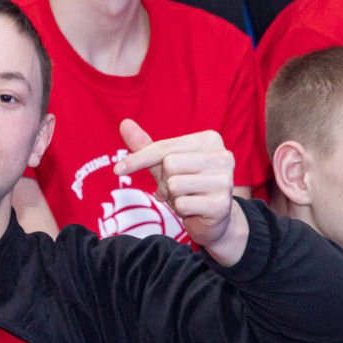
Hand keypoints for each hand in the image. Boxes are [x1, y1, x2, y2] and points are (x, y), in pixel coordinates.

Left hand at [114, 119, 246, 260]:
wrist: (215, 219)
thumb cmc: (188, 187)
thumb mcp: (165, 165)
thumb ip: (146, 146)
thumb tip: (124, 123)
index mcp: (210, 140)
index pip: (164, 148)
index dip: (138, 159)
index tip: (118, 169)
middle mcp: (222, 156)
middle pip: (169, 164)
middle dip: (165, 181)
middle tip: (177, 190)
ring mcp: (225, 180)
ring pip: (175, 184)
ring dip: (174, 197)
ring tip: (187, 198)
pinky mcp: (222, 203)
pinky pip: (183, 204)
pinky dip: (182, 210)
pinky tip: (194, 209)